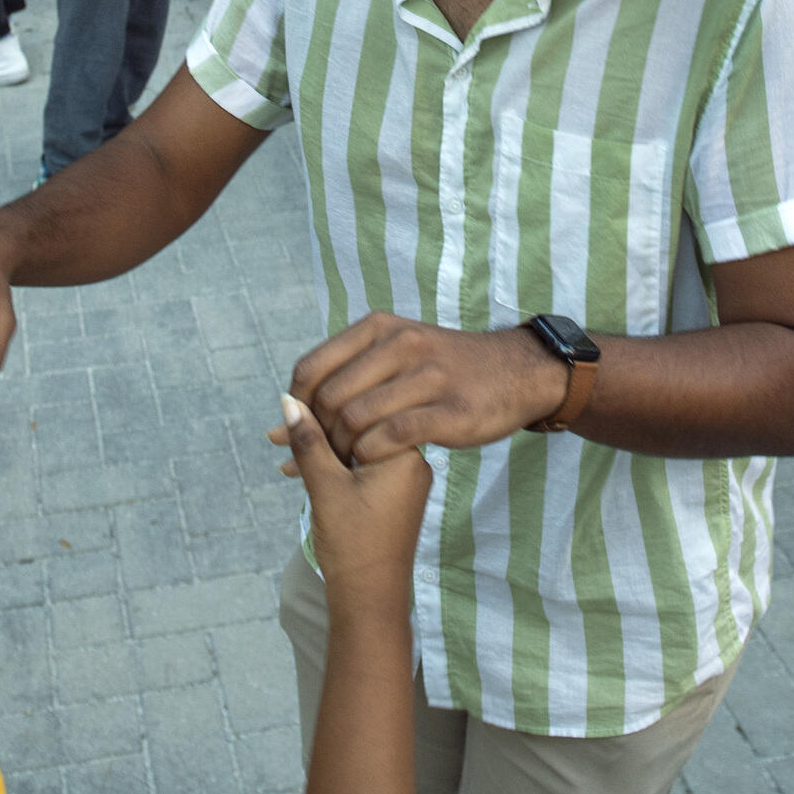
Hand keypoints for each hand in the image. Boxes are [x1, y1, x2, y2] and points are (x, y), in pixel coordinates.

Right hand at [272, 393, 430, 612]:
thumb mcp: (325, 487)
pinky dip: (331, 466)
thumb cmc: (353, 546)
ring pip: (355, 446)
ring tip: (280, 447)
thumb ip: (308, 441)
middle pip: (360, 426)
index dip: (325, 407)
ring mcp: (402, 478)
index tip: (291, 411)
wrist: (370, 601)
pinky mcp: (390, 495)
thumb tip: (289, 400)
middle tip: (278, 433)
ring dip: (318, 447)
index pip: (366, 408)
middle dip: (317, 427)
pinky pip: (359, 466)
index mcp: (406, 453)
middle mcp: (412, 461)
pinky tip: (297, 468)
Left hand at [289, 312, 567, 464]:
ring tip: (347, 465)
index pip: (311, 368)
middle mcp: (400, 345)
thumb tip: (276, 426)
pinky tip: (373, 463)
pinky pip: (393, 436)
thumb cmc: (443, 371)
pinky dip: (372, 455)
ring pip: (356, 418)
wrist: (517, 373)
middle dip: (318, 435)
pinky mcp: (450, 410)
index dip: (297, 407)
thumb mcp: (393, 356)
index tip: (301, 431)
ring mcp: (426, 376)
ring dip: (343, 451)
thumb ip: (339, 383)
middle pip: (329, 398)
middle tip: (324, 457)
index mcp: (379, 329)